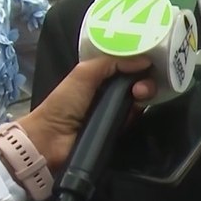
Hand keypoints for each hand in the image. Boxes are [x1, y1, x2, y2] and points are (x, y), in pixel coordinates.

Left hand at [16, 58, 156, 173]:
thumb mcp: (83, 73)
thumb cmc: (64, 103)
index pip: (124, 67)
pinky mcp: (118, 129)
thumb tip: (143, 60)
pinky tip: (140, 108)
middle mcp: (107, 93)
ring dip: (145, 93)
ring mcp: (114, 112)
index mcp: (96, 78)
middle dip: (144, 80)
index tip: (147, 64)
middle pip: (135, 82)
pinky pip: (135, 118)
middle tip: (142, 85)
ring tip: (141, 94)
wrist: (54, 139)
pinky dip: (139, 112)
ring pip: (138, 99)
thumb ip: (111, 62)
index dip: (136, 64)